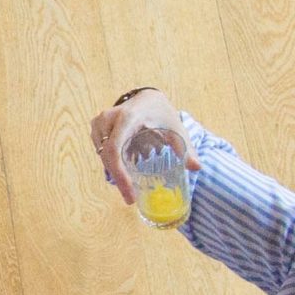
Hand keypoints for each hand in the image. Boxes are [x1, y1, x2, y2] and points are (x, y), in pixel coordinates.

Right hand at [89, 88, 199, 202]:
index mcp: (127, 118)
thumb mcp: (175, 128)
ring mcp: (99, 123)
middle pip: (107, 157)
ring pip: (103, 157)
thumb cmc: (161, 112)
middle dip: (119, 180)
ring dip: (116, 171)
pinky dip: (113, 163)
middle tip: (130, 197)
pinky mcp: (97, 129)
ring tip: (131, 182)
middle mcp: (108, 119)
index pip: (114, 150)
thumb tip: (197, 168)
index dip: (120, 174)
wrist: (147, 97)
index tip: (129, 194)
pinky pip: (102, 152)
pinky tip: (125, 167)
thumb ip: (185, 148)